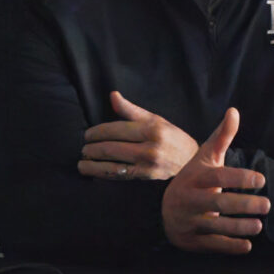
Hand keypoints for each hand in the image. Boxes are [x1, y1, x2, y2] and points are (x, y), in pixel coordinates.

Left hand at [79, 90, 199, 181]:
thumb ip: (131, 110)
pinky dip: (103, 175)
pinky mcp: (146, 177)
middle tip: (83, 148)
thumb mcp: (155, 119)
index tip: (87, 135)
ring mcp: (148, 164)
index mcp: (152, 129)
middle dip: (92, 149)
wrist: (192, 161)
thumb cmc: (171, 137)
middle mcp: (150, 147)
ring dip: (93, 165)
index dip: (98, 132)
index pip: (116, 129)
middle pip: (112, 147)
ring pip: (112, 164)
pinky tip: (93, 173)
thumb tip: (112, 95)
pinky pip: (119, 176)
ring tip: (82, 162)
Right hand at [161, 108, 269, 255]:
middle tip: (267, 205)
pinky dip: (230, 247)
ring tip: (258, 225)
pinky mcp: (190, 240)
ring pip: (215, 226)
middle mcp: (188, 200)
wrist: (164, 209)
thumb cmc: (193, 180)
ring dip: (239, 227)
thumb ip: (221, 137)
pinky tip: (247, 246)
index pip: (217, 177)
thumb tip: (234, 111)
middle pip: (217, 203)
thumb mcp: (204, 158)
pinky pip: (211, 245)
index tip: (261, 179)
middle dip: (244, 204)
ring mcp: (188, 221)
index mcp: (194, 179)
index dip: (239, 177)